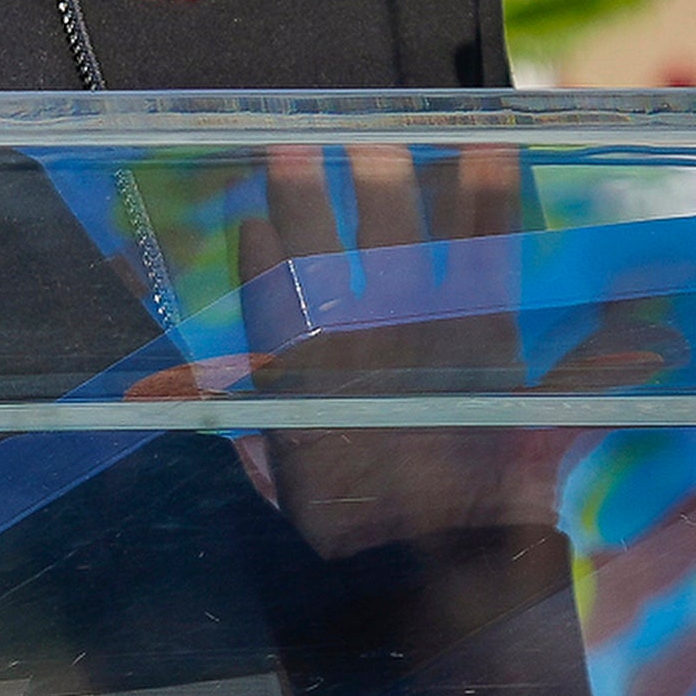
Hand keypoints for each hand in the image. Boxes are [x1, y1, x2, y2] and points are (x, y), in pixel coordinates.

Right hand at [230, 141, 566, 548]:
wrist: (448, 554)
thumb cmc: (355, 527)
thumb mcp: (283, 480)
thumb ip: (245, 426)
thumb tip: (204, 392)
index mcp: (298, 372)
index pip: (267, 289)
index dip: (260, 249)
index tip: (253, 222)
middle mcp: (354, 335)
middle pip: (322, 244)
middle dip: (303, 192)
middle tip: (292, 149)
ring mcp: (423, 324)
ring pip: (396, 233)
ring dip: (383, 182)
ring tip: (375, 142)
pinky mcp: (485, 328)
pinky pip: (485, 248)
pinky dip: (490, 196)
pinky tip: (486, 147)